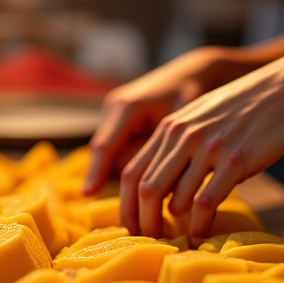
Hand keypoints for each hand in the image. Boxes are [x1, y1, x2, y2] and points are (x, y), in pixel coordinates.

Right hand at [84, 48, 223, 195]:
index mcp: (128, 106)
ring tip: (132, 206)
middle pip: (105, 151)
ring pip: (111, 150)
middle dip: (107, 180)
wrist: (195, 71)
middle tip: (119, 211)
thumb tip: (149, 188)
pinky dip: (127, 162)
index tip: (88, 194)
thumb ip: (163, 152)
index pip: (106, 146)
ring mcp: (116, 110)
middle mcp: (116, 106)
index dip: (96, 172)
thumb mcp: (182, 124)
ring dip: (120, 173)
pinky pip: (119, 144)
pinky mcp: (121, 117)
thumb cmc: (193, 95)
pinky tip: (138, 184)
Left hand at [120, 52, 283, 244]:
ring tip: (178, 240)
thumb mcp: (200, 118)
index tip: (131, 225)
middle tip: (151, 240)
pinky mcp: (235, 161)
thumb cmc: (243, 110)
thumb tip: (161, 187)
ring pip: (175, 199)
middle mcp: (183, 136)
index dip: (126, 204)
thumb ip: (177, 145)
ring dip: (174, 227)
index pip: (131, 172)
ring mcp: (208, 148)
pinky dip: (199, 225)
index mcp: (169, 127)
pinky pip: (206, 202)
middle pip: (147, 189)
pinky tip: (201, 236)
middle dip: (144, 222)